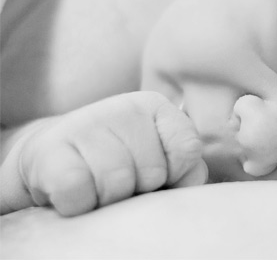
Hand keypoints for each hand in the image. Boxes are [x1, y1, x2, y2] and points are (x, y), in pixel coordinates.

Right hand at [0, 92, 206, 215]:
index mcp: (155, 106)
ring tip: (98, 187)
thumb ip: (186, 168)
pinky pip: (78, 192)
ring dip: (108, 199)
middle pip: (153, 172)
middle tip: (122, 182)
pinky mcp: (50, 149)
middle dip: (139, 189)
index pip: (187, 149)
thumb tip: (192, 179)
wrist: (53, 159)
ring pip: (117, 184)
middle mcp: (124, 107)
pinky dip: (79, 204)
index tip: (160, 175)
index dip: (175, 174)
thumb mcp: (159, 159)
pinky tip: (76, 192)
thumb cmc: (118, 163)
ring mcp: (85, 123)